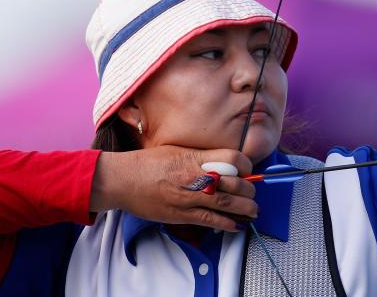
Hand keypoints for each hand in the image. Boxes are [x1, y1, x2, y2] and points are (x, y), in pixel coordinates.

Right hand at [90, 146, 256, 231]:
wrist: (122, 180)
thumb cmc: (147, 163)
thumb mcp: (176, 150)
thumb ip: (198, 157)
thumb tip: (219, 163)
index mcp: (194, 157)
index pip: (232, 159)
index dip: (245, 165)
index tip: (247, 170)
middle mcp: (195, 177)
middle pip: (235, 183)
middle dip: (250, 190)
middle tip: (252, 193)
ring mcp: (189, 197)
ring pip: (227, 204)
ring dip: (245, 209)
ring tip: (253, 210)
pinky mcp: (181, 214)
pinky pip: (210, 220)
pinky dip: (227, 224)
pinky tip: (236, 225)